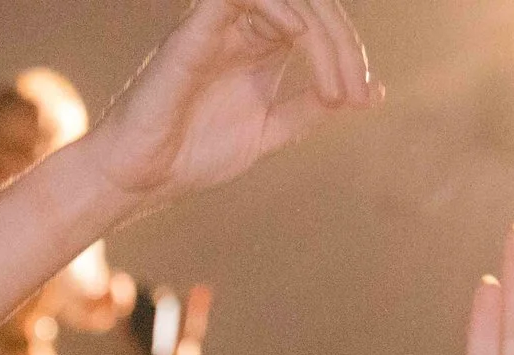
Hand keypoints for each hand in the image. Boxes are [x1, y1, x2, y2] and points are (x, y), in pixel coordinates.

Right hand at [85, 0, 379, 210]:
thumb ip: (313, 108)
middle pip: (311, 5)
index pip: (320, 23)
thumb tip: (373, 92)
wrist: (140, 178)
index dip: (349, 53)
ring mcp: (219, 24)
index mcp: (262, 45)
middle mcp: (243, 27)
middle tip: (354, 92)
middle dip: (345, 45)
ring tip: (334, 84)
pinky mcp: (194, 30)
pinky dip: (279, 8)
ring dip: (323, 33)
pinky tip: (298, 37)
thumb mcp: (270, 131)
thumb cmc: (192, 154)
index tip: (359, 98)